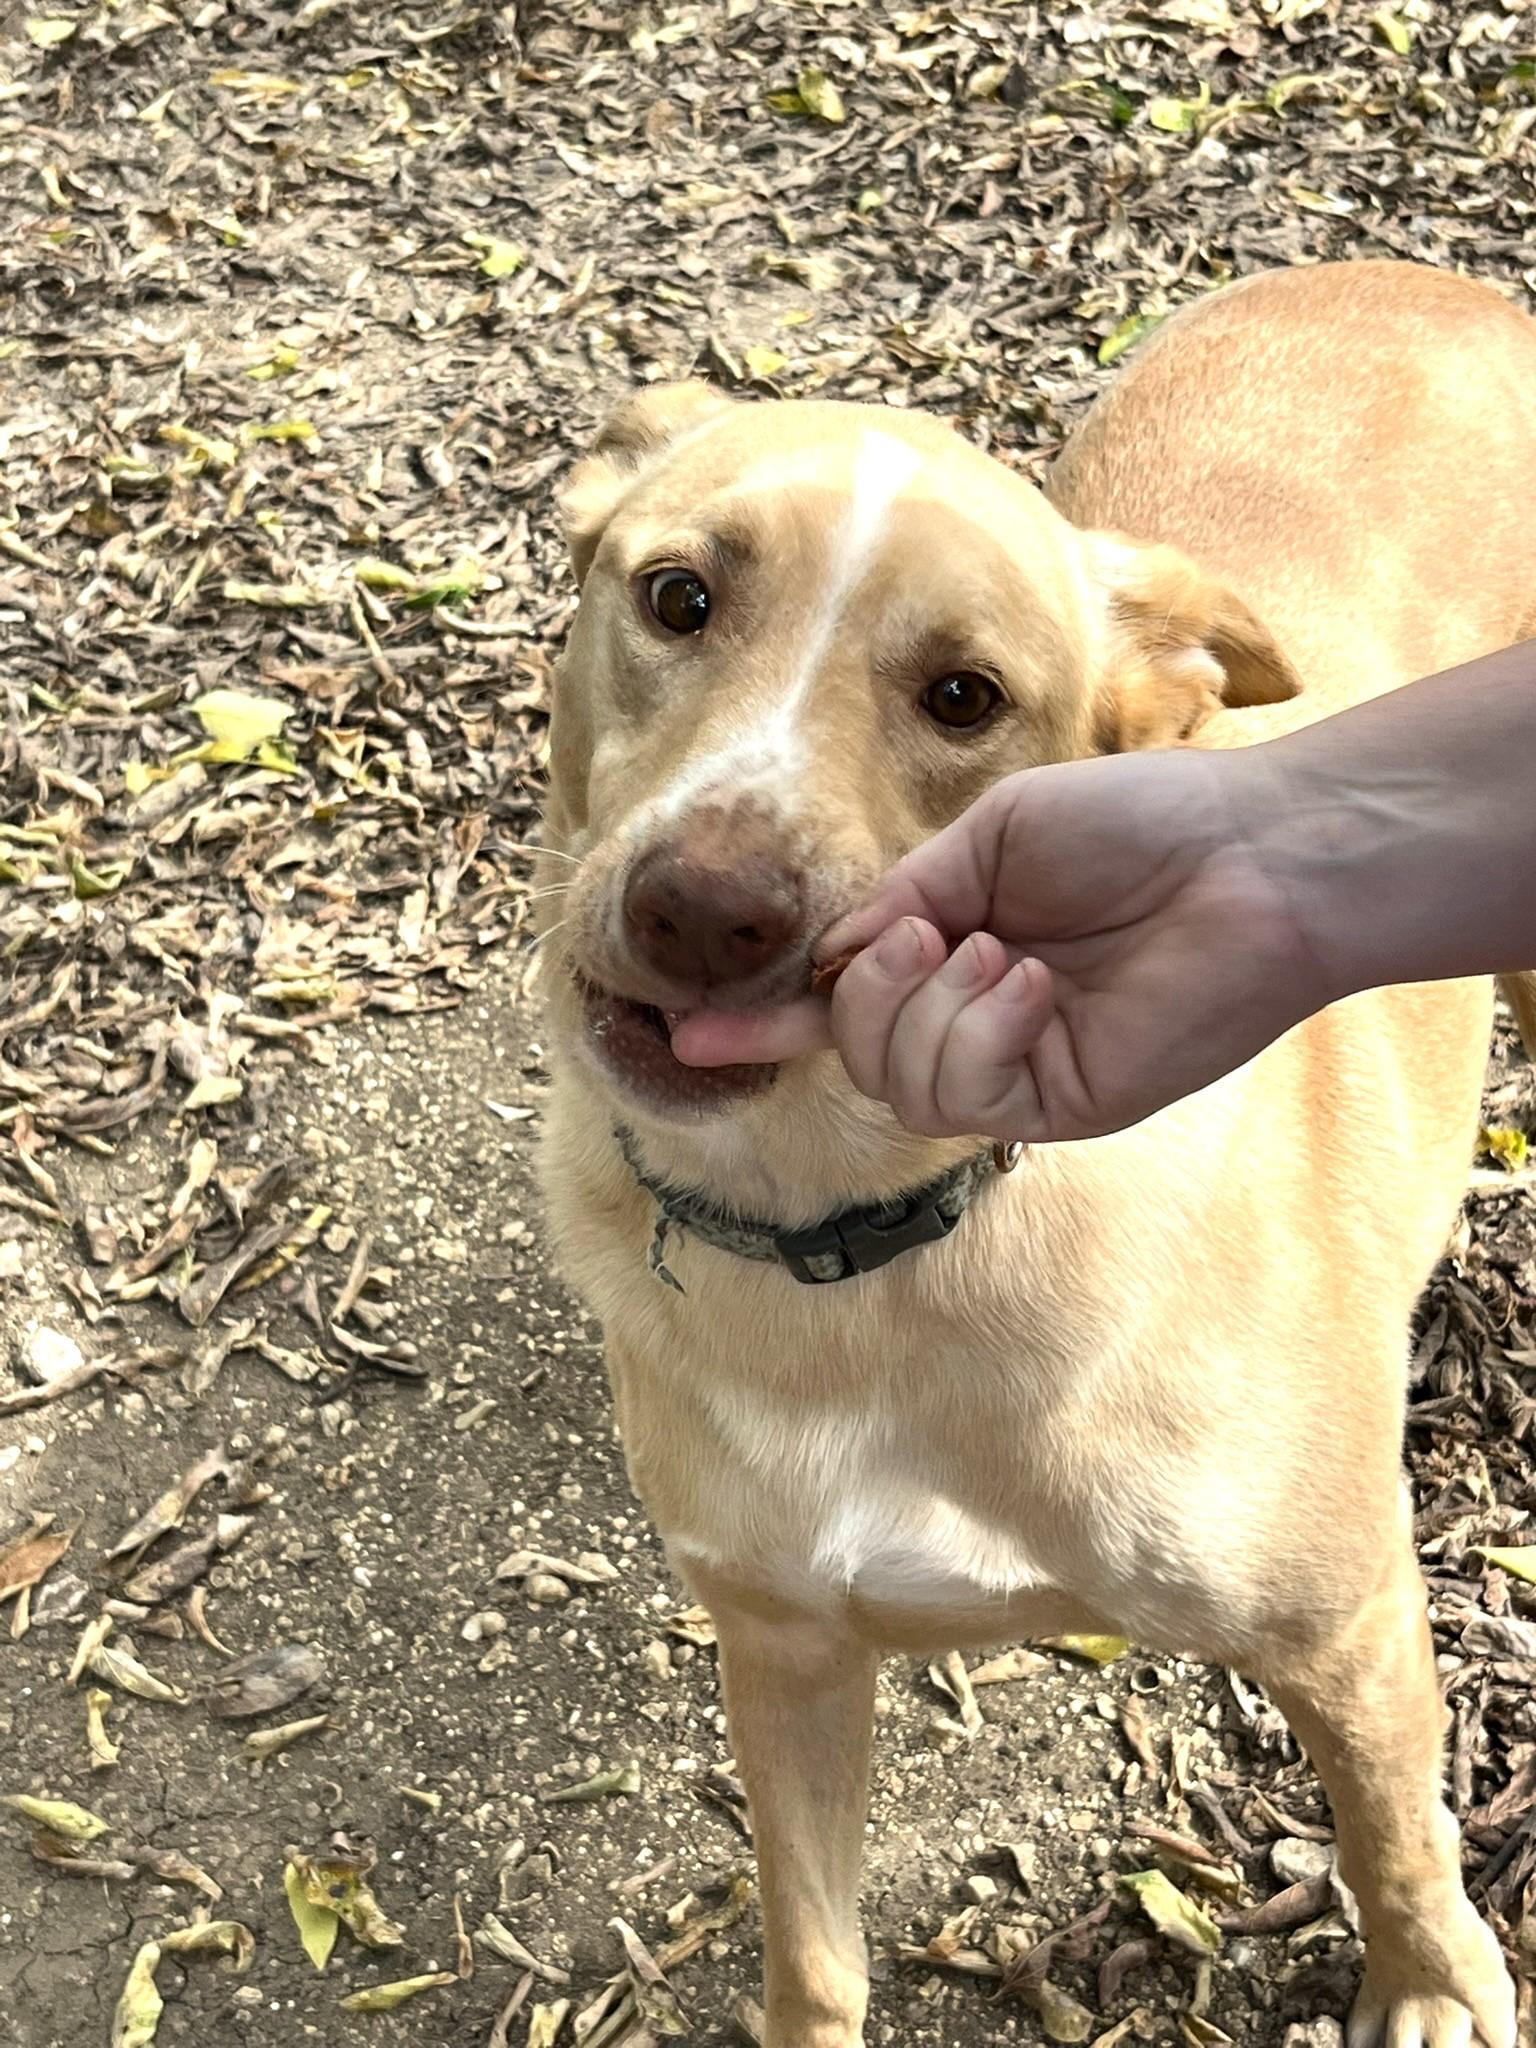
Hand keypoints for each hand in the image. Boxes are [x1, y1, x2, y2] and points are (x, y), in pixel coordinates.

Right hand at [670, 745, 1330, 1143]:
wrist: (1247, 853)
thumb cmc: (1137, 821)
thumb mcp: (991, 835)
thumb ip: (902, 896)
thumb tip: (830, 960)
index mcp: (956, 947)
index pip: (842, 1001)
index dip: (765, 1021)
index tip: (685, 1030)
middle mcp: (976, 1015)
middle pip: (853, 1047)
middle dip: (861, 991)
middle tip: (931, 930)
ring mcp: (1016, 1065)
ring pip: (891, 1082)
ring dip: (917, 1008)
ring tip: (997, 950)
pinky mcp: (1058, 1103)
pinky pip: (958, 1095)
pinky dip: (973, 1031)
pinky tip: (1030, 985)